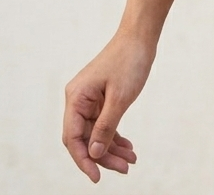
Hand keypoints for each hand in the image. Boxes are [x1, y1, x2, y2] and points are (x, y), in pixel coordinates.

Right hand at [62, 33, 154, 182]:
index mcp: (76, 98)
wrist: (140, 36)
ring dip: (112, 148)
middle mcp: (78, 99)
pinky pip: (104, 123)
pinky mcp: (101, 97)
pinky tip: (128, 147)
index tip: (97, 177)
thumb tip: (94, 154)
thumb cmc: (129, 61)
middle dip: (103, 156)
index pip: (73, 138)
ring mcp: (90, 99)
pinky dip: (115, 135)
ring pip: (96, 132)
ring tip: (131, 161)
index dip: (83, 160)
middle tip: (125, 168)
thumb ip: (105, 127)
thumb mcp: (120, 98)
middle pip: (85, 138)